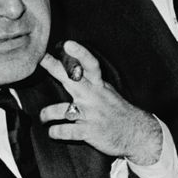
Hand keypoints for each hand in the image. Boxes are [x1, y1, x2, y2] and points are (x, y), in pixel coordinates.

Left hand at [38, 42, 162, 164]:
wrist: (137, 133)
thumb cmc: (117, 111)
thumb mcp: (107, 92)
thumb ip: (90, 82)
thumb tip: (71, 68)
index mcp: (99, 86)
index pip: (91, 66)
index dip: (80, 54)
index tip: (68, 44)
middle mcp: (93, 97)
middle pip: (72, 79)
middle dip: (55, 68)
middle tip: (41, 59)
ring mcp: (90, 114)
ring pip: (60, 110)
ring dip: (47, 114)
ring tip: (44, 117)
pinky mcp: (89, 132)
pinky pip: (64, 131)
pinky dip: (55, 132)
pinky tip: (53, 131)